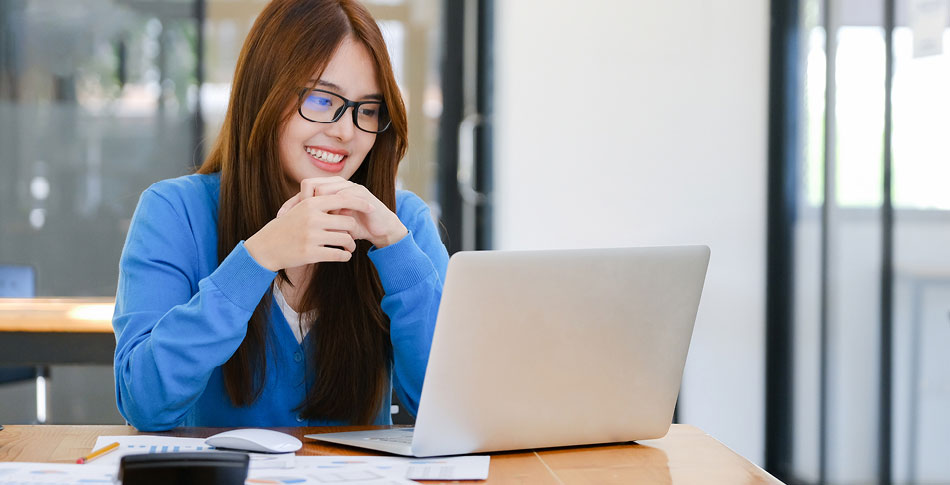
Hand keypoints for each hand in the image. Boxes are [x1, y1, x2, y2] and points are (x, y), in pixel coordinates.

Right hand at [244, 193, 372, 271]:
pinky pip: (338, 255)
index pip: (343, 199)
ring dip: (351, 245)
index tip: (371, 207)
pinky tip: (344, 256)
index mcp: (311, 204)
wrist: (266, 247)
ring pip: (345, 239)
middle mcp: (312, 218)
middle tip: (352, 236)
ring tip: (349, 247)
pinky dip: (345, 256)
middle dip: (353, 230)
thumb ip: (319, 203)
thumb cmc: (286, 227)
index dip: (360, 203)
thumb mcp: (300, 209)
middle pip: (348, 222)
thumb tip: (344, 198)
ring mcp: (311, 236)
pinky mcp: (311, 253)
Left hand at [277, 177, 407, 248]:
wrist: (381, 228)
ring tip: (307, 221)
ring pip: (323, 189)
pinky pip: (341, 197)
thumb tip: (292, 226)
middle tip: (292, 219)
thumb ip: (317, 221)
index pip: (304, 190)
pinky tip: (326, 221)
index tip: (280, 217)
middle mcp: (337, 184)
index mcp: (329, 188)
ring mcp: (349, 186)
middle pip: (310, 185)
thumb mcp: (332, 225)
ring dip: (315, 206)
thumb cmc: (356, 227)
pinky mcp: (360, 193)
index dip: (292, 202)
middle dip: (299, 202)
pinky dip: (332, 209)